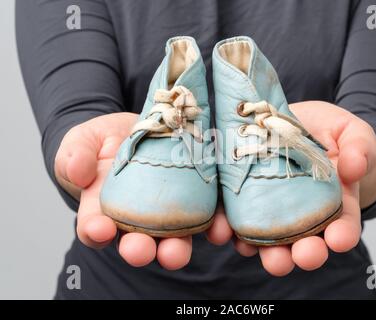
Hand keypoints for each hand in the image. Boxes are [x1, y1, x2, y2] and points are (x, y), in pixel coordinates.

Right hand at [55, 113, 231, 267]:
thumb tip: (79, 170)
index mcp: (103, 209)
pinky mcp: (196, 196)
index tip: (100, 229)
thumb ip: (75, 155)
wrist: (143, 126)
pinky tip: (220, 229)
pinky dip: (215, 225)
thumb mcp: (83, 141)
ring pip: (175, 236)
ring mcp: (169, 210)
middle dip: (141, 249)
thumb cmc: (105, 141)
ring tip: (180, 249)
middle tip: (142, 250)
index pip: (94, 227)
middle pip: (138, 241)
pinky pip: (208, 215)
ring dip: (180, 247)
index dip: (95, 231)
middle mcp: (138, 218)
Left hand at [209, 101, 375, 275]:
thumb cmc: (329, 131)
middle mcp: (301, 215)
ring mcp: (270, 208)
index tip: (338, 240)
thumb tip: (355, 167)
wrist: (295, 122)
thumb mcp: (351, 132)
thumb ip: (359, 147)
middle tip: (299, 256)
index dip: (341, 235)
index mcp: (334, 204)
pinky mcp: (243, 197)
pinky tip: (221, 229)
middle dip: (300, 253)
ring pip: (266, 239)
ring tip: (250, 248)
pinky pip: (234, 218)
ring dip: (258, 248)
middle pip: (302, 243)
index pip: (342, 226)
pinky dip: (227, 227)